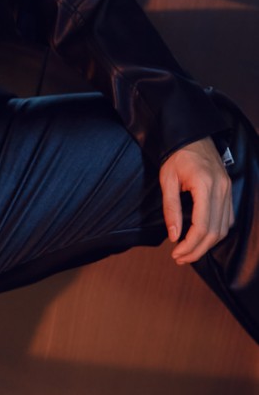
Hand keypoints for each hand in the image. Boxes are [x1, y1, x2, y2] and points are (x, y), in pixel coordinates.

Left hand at [159, 137, 233, 264]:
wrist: (192, 136)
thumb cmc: (176, 156)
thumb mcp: (167, 180)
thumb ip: (170, 208)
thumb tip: (174, 236)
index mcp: (205, 186)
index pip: (202, 226)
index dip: (190, 245)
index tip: (176, 254)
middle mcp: (221, 190)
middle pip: (215, 232)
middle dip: (197, 250)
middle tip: (180, 258)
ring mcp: (228, 191)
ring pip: (224, 228)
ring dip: (207, 244)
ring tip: (188, 252)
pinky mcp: (229, 191)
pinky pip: (228, 219)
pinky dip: (217, 233)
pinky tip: (202, 238)